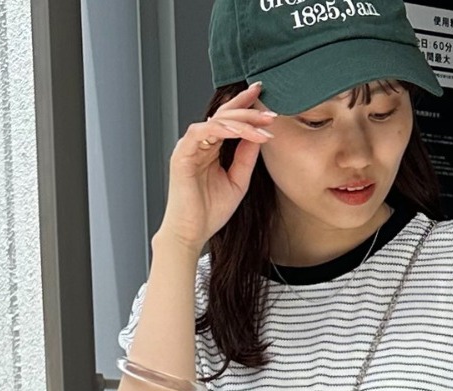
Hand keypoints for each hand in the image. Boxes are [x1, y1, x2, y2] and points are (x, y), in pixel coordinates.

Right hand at [159, 82, 275, 253]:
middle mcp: (199, 143)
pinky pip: (203, 132)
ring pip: (215, 121)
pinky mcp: (182, 154)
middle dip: (248, 110)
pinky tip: (241, 132)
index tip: (263, 95)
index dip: (244, 106)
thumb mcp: (238, 181)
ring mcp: (189, 146)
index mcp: (210, 147)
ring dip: (240, 121)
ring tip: (262, 124)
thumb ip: (246, 158)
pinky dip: (222, 130)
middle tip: (270, 111)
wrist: (191, 233)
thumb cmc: (210, 212)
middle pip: (223, 115)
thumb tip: (259, 136)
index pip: (228, 120)